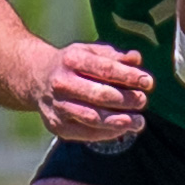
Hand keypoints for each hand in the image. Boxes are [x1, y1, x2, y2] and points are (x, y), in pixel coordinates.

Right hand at [27, 41, 152, 142]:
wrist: (36, 78)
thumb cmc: (74, 64)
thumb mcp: (91, 52)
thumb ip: (115, 56)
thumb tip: (136, 59)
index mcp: (71, 59)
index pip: (105, 69)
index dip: (129, 76)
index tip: (148, 82)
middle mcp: (61, 83)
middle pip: (99, 95)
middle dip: (126, 100)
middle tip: (143, 101)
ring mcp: (57, 106)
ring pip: (92, 117)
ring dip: (119, 121)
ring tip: (139, 121)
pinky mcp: (57, 125)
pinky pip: (85, 133)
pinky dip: (107, 133)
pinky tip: (122, 128)